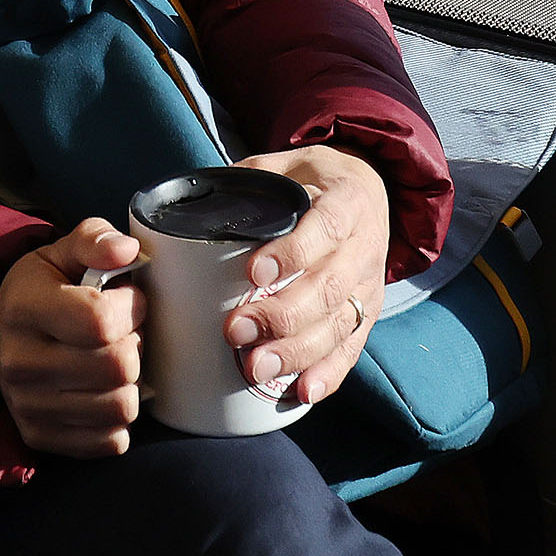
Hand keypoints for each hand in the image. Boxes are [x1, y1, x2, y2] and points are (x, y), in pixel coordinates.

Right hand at [0, 218, 149, 457]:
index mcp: (24, 307)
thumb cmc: (43, 290)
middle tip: (122, 334)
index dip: (131, 308)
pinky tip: (103, 391)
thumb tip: (126, 250)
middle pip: (117, 367)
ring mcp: (27, 405)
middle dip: (134, 346)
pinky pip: (111, 441)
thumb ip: (96, 239)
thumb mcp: (63, 252)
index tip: (127, 301)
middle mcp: (19, 361)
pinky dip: (117, 418)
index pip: (100, 321)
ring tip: (111, 361)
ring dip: (129, 383)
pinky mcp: (40, 436)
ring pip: (120, 408)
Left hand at [225, 145, 389, 407]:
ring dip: (297, 351)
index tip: (253, 272)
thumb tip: (186, 209)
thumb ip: (247, 182)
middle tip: (235, 331)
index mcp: (347, 201)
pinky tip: (302, 392)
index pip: (326, 227)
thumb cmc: (315, 180)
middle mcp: (365, 246)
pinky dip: (328, 373)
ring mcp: (369, 284)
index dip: (293, 252)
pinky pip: (352, 348)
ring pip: (340, 324)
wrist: (369, 190)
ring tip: (255, 368)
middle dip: (282, 315)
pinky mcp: (368, 313)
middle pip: (329, 287)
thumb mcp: (287, 164)